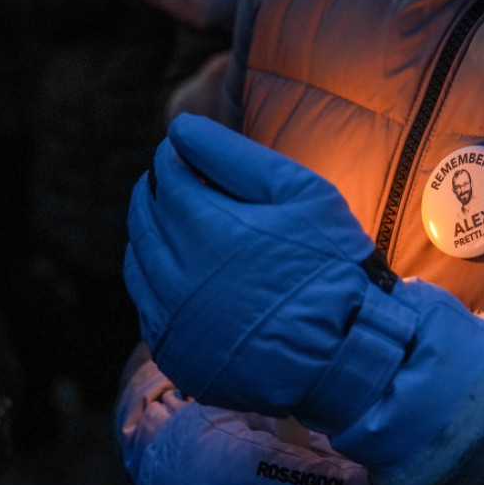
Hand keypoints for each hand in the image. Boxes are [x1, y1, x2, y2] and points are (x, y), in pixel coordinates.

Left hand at [125, 114, 483, 484]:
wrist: (344, 356)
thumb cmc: (332, 268)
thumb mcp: (303, 194)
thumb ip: (237, 155)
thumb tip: (180, 128)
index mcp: (203, 226)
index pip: (168, 173)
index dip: (180, 156)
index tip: (193, 154)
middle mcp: (173, 272)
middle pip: (145, 213)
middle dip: (159, 190)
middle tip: (182, 183)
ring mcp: (170, 318)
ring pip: (138, 258)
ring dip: (151, 233)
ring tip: (180, 224)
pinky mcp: (174, 352)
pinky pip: (146, 304)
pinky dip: (155, 280)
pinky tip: (182, 274)